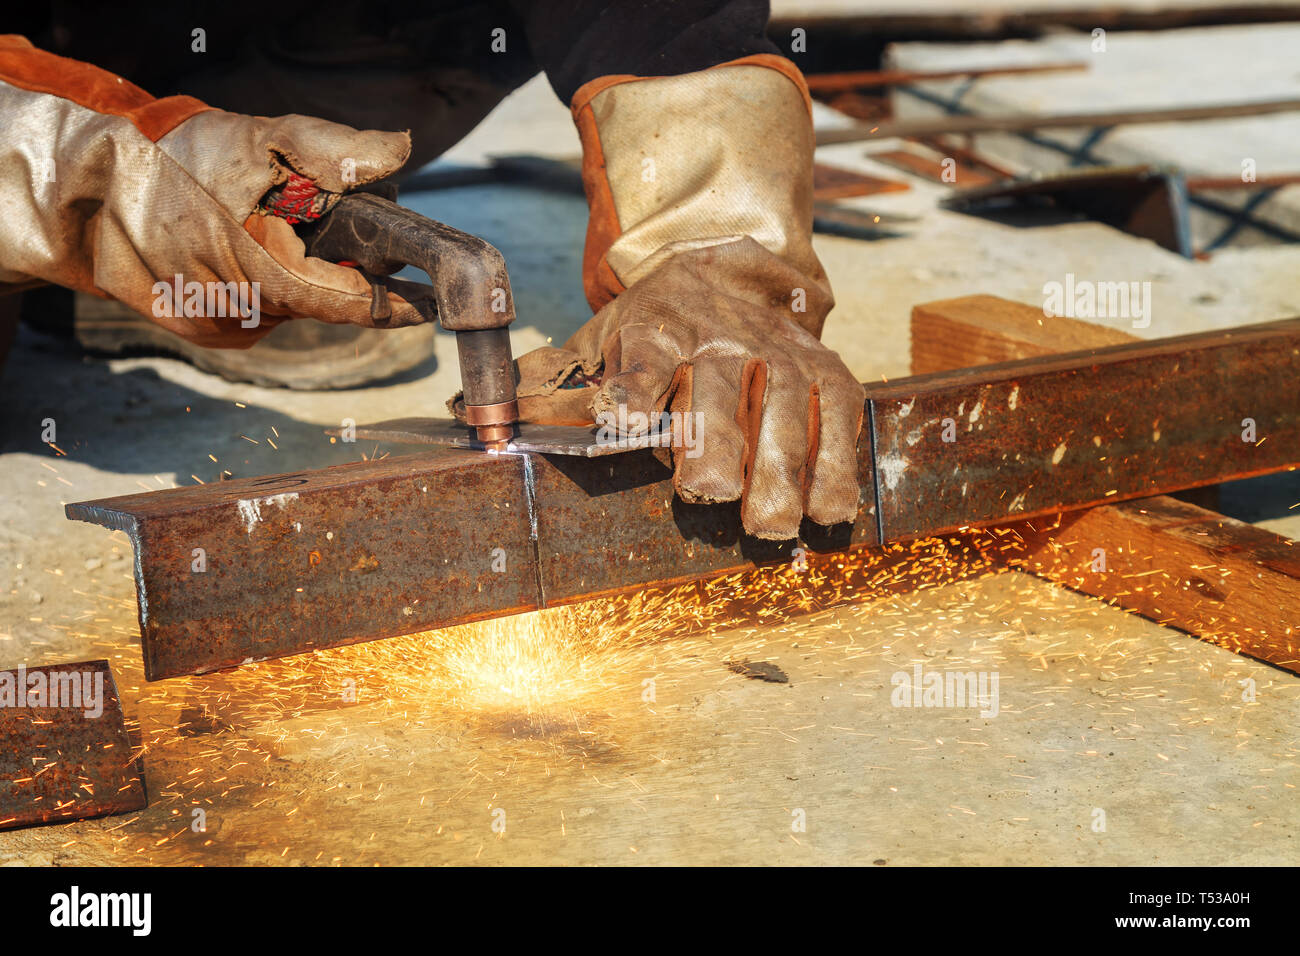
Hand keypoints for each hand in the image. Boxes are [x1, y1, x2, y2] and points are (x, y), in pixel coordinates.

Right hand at [0, 38, 421, 346]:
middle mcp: (242, 314)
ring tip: (265, 227)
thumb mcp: (257, 139)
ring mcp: (216, 327)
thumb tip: (397, 151)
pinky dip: (262, 284)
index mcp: (262, 271)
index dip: (392, 303)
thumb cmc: (171, 161)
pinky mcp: (197, 330)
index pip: (348, 302)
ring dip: (295, 274)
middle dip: (336, 269)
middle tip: (335, 231)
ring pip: (288, 308)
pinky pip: (254, 312)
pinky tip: (236, 249)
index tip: (428, 303)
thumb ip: (331, 148)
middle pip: (320, 302)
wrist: (84, 194)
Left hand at [513, 238, 864, 539]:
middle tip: (711, 493)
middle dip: (715, 444)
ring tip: (774, 524)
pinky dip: (837, 464)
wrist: (731, 272)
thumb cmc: (654, 330)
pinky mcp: (825, 369)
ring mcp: (779, 351)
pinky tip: (830, 510)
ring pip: (783, 408)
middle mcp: (719, 337)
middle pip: (716, 390)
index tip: (625, 420)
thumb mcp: (598, 341)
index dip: (633, 391)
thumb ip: (548, 382)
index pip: (640, 361)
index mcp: (654, 329)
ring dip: (781, 470)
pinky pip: (837, 416)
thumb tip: (468, 414)